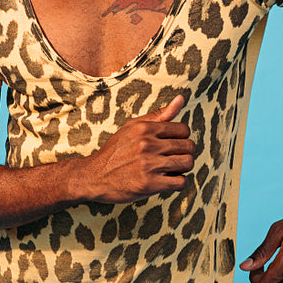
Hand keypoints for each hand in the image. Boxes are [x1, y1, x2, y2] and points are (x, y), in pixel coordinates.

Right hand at [78, 94, 194, 203]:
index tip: (172, 145)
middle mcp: (147, 144)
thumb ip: (159, 115)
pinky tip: (168, 180)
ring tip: (172, 169)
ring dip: (183, 168)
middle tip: (172, 158)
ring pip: (187, 163)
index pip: (183, 130)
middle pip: (188, 147)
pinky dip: (178, 182)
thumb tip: (181, 99)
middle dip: (184, 153)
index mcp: (145, 128)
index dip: (181, 138)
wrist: (94, 176)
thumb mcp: (133, 127)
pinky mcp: (148, 184)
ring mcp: (148, 164)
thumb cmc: (115, 150)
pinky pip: (180, 182)